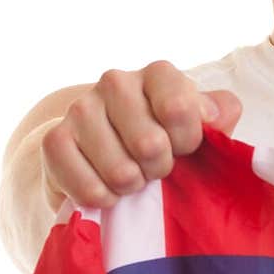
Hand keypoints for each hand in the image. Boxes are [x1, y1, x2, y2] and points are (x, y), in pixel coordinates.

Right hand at [40, 61, 242, 211]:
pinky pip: (89, 188)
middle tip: (155, 168)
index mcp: (159, 74)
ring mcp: (81, 107)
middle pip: (150, 144)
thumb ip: (219, 115)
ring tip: (132, 177)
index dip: (186, 142)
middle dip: (160, 169)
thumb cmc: (163, 139)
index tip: (184, 149)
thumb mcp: (199, 127)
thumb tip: (217, 115)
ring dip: (132, 187)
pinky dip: (105, 200)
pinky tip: (107, 189)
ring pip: (120, 171)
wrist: (103, 152)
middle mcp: (117, 81)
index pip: (179, 109)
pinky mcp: (54, 140)